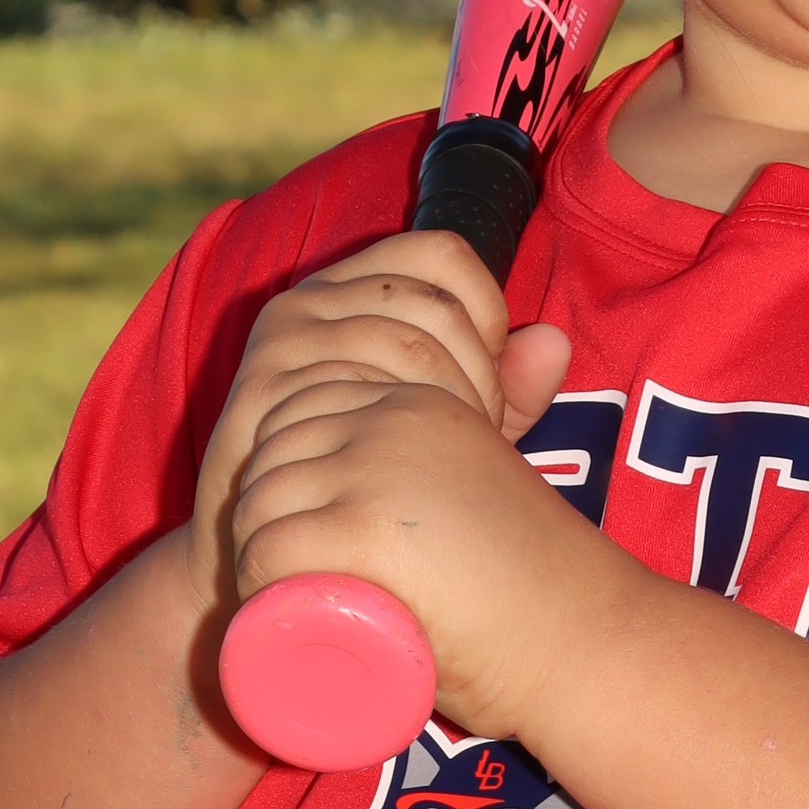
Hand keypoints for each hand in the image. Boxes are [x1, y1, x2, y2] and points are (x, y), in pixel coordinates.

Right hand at [193, 229, 571, 599]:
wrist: (253, 555)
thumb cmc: (354, 487)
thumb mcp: (439, 429)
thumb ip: (502, 389)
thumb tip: (555, 342)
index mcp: (349, 289)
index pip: (441, 253)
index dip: (487, 309)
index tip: (490, 381)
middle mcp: (309, 301)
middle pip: (434, 304)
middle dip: (480, 374)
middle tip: (479, 434)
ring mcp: (284, 344)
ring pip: (408, 343)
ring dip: (452, 404)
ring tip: (448, 456)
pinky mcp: (265, 390)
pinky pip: (362, 386)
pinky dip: (406, 426)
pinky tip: (407, 467)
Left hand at [231, 362, 606, 741]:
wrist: (588, 645)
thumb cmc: (544, 583)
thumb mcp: (498, 475)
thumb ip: (510, 412)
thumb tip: (543, 338)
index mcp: (419, 403)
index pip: (301, 410)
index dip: (283, 475)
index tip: (300, 537)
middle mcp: (394, 420)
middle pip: (273, 454)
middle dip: (263, 516)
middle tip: (289, 586)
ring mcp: (378, 469)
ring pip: (262, 502)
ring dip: (253, 555)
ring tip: (283, 605)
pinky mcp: (367, 526)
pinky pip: (270, 546)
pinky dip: (254, 584)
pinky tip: (270, 611)